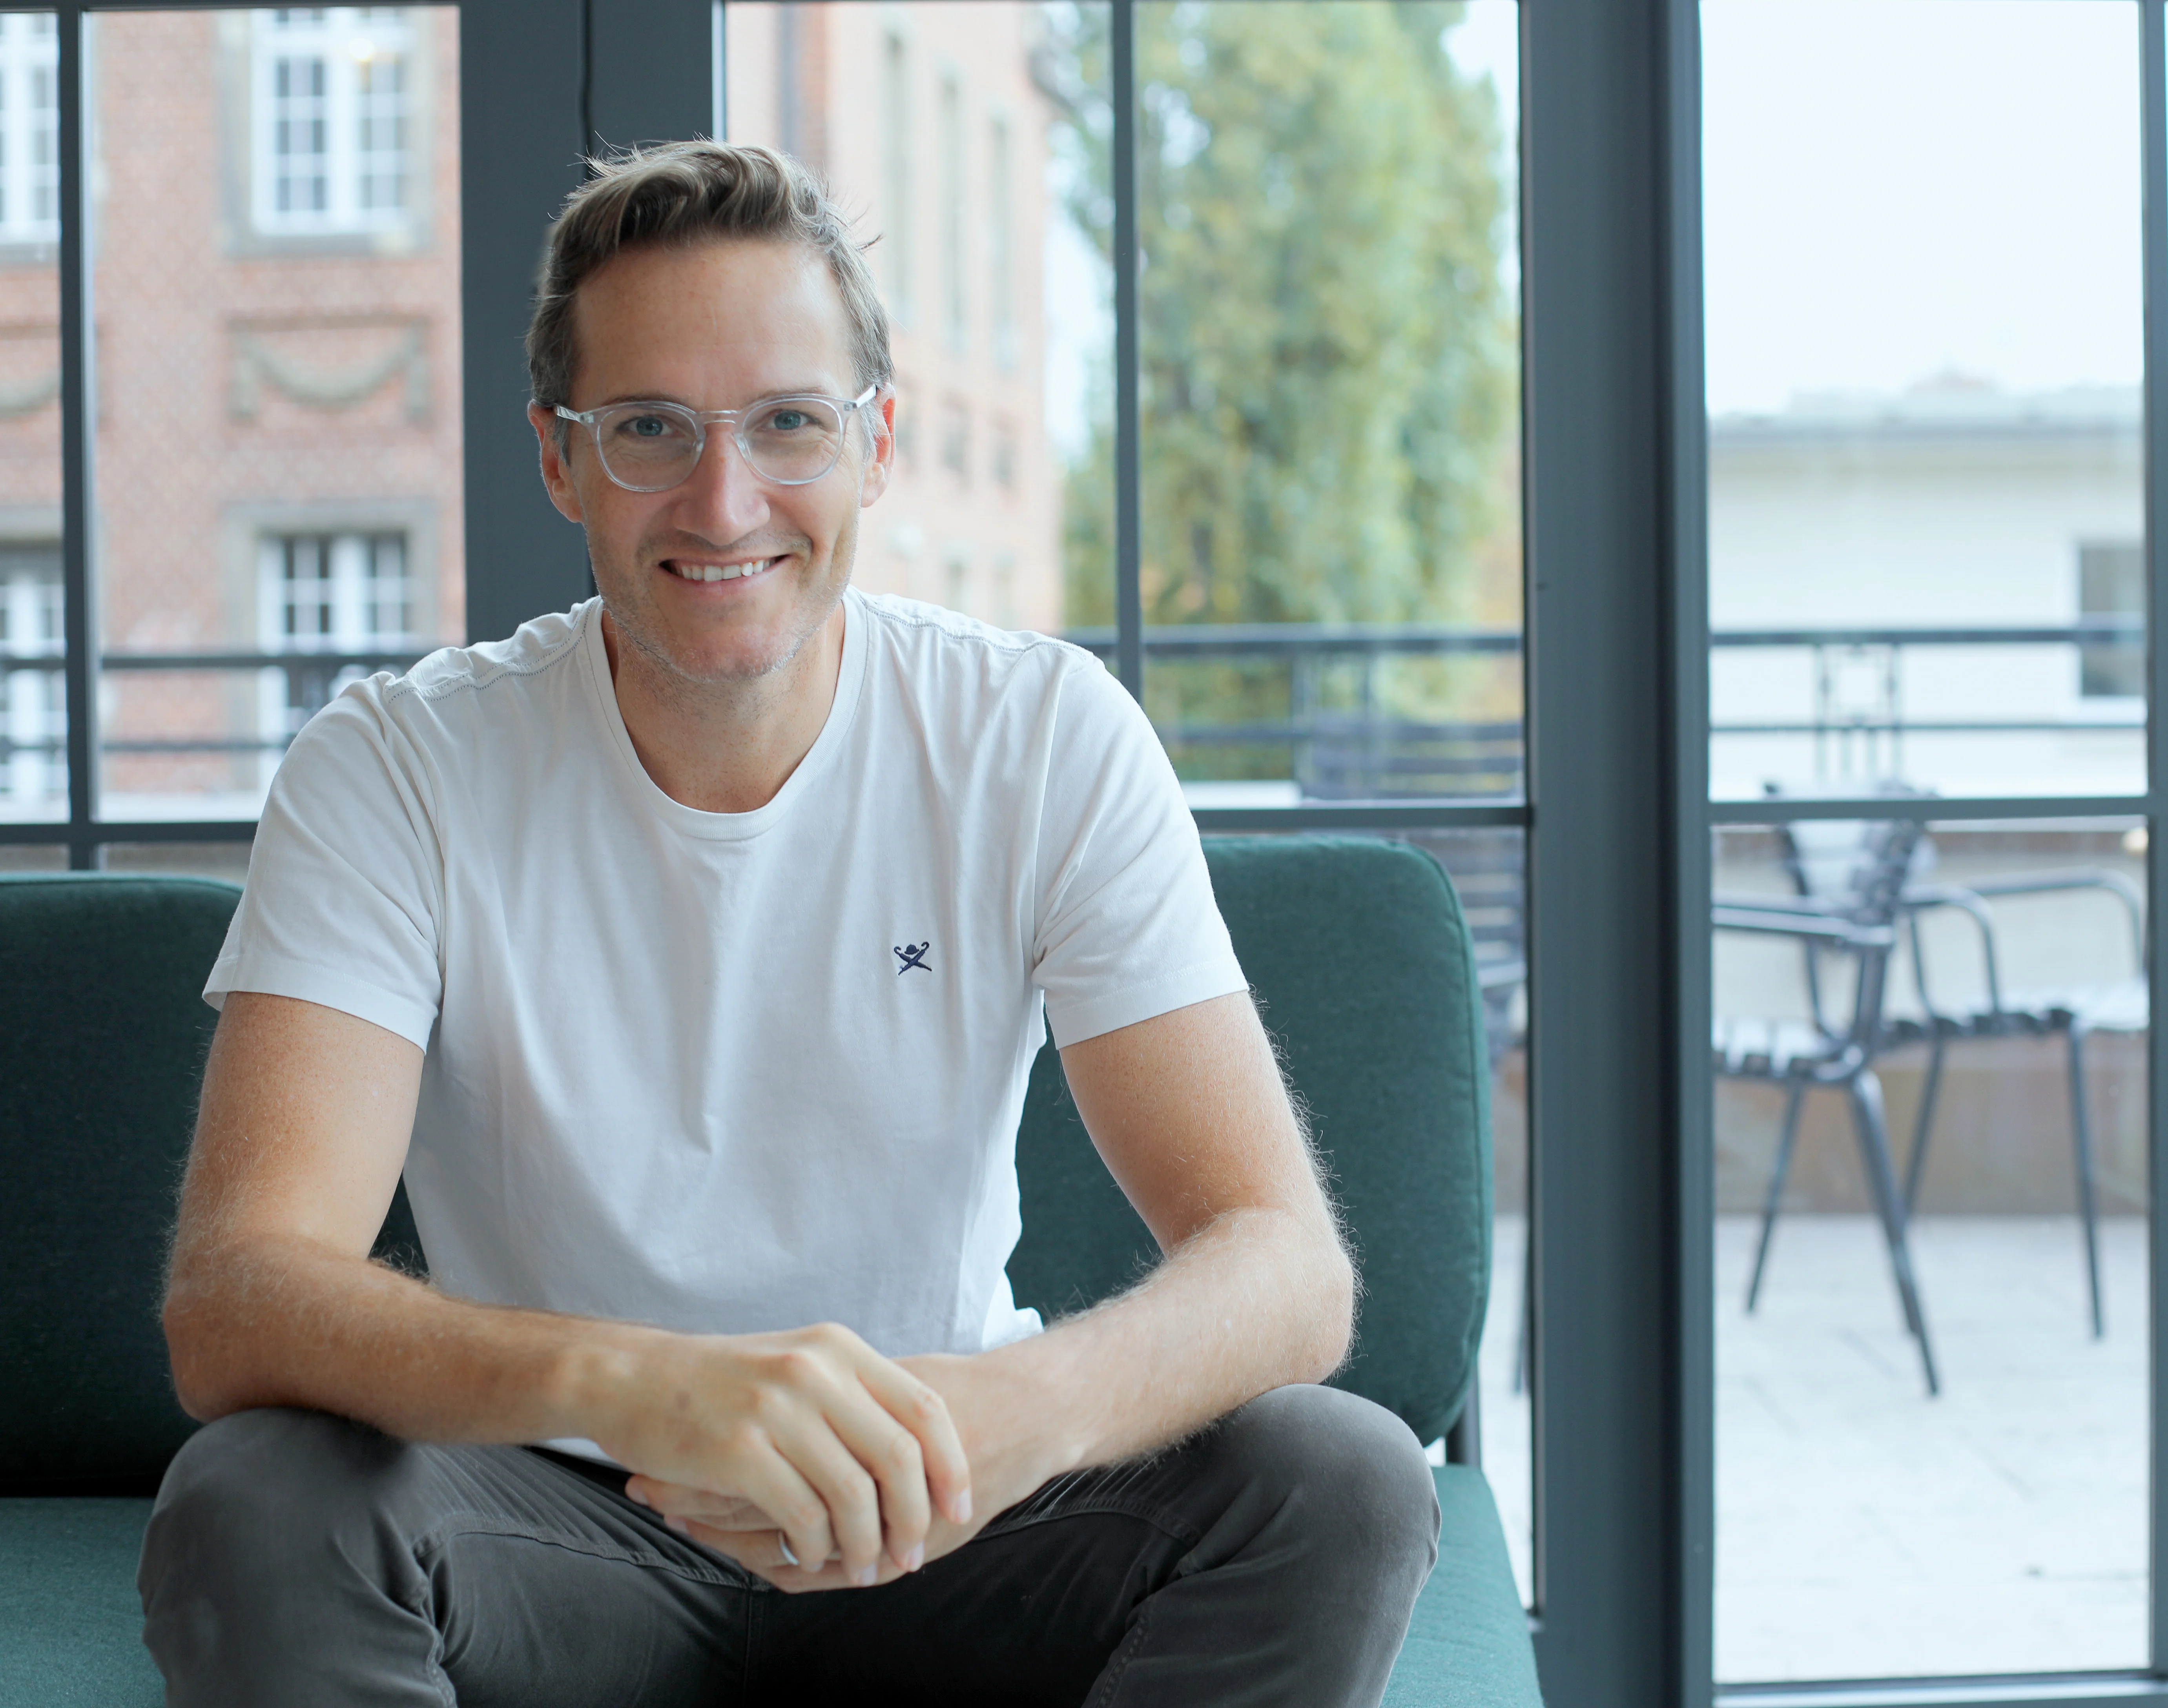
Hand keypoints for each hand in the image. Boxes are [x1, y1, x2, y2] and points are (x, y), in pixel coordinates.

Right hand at [631, 1345, 1072, 1592]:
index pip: (922, 1409)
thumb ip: (852, 1397)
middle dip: (914, 1516)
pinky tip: (812, 1556)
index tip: (959, 1506)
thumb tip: (918, 1454)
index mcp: (838, 1349)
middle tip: (912, 1556)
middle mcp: (814, 1370)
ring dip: (866, 1543)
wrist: (632, 1376)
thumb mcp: (798, 1365)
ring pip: (853, 1493)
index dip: (950, 1465)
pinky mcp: (737, 1449)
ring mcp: (776, 1408)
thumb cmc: (721, 1381)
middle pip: (899, 1455)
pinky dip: (816, 1546)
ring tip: (863, 1568)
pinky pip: (802, 1514)